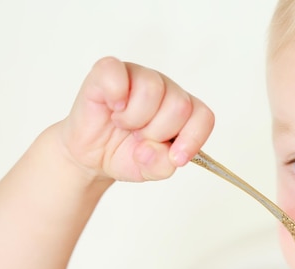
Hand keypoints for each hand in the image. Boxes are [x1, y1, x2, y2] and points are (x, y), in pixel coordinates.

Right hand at [59, 56, 213, 181]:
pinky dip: (115, 94)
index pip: (203, 116)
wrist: (91, 154)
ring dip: (135, 118)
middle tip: (139, 138)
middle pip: (179, 106)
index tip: (176, 158)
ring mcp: (138, 76)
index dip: (192, 138)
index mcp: (183, 112)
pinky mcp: (108, 72)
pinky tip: (112, 108)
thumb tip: (149, 150)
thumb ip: (160, 166)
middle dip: (157, 132)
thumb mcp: (149, 170)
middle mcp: (166, 90)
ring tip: (124, 125)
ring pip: (152, 89)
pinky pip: (116, 72)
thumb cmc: (125, 154)